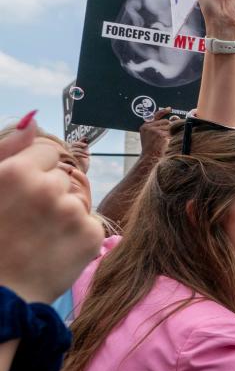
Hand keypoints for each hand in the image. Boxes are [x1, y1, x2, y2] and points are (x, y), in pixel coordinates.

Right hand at [0, 116, 102, 302]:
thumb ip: (7, 150)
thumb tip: (33, 119)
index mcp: (16, 172)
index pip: (49, 150)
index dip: (37, 169)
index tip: (24, 192)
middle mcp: (48, 187)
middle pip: (65, 176)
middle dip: (50, 192)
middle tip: (26, 221)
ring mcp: (73, 211)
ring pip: (78, 199)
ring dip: (64, 213)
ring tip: (37, 237)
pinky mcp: (91, 236)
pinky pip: (90, 223)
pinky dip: (76, 236)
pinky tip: (53, 250)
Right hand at [138, 108, 172, 159]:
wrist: (149, 158)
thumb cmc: (152, 148)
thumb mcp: (152, 136)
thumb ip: (160, 127)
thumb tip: (175, 118)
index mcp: (145, 127)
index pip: (156, 115)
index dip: (163, 112)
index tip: (170, 109)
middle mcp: (149, 127)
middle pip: (166, 122)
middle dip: (169, 128)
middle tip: (166, 137)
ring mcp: (155, 130)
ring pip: (170, 128)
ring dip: (170, 134)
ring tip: (164, 142)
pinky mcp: (161, 135)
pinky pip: (172, 134)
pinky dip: (172, 138)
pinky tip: (166, 143)